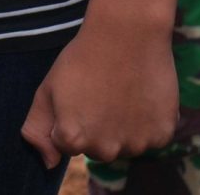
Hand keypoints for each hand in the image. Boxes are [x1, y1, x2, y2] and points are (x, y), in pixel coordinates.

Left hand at [22, 13, 175, 167]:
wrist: (127, 35)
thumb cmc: (81, 60)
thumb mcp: (46, 90)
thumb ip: (37, 130)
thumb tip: (48, 163)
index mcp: (72, 139)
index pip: (66, 144)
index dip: (69, 117)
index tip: (76, 95)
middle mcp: (105, 150)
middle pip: (96, 148)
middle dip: (94, 127)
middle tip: (99, 93)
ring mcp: (136, 145)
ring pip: (124, 145)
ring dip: (121, 128)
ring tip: (119, 92)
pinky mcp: (162, 136)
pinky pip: (150, 138)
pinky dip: (146, 122)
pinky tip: (139, 96)